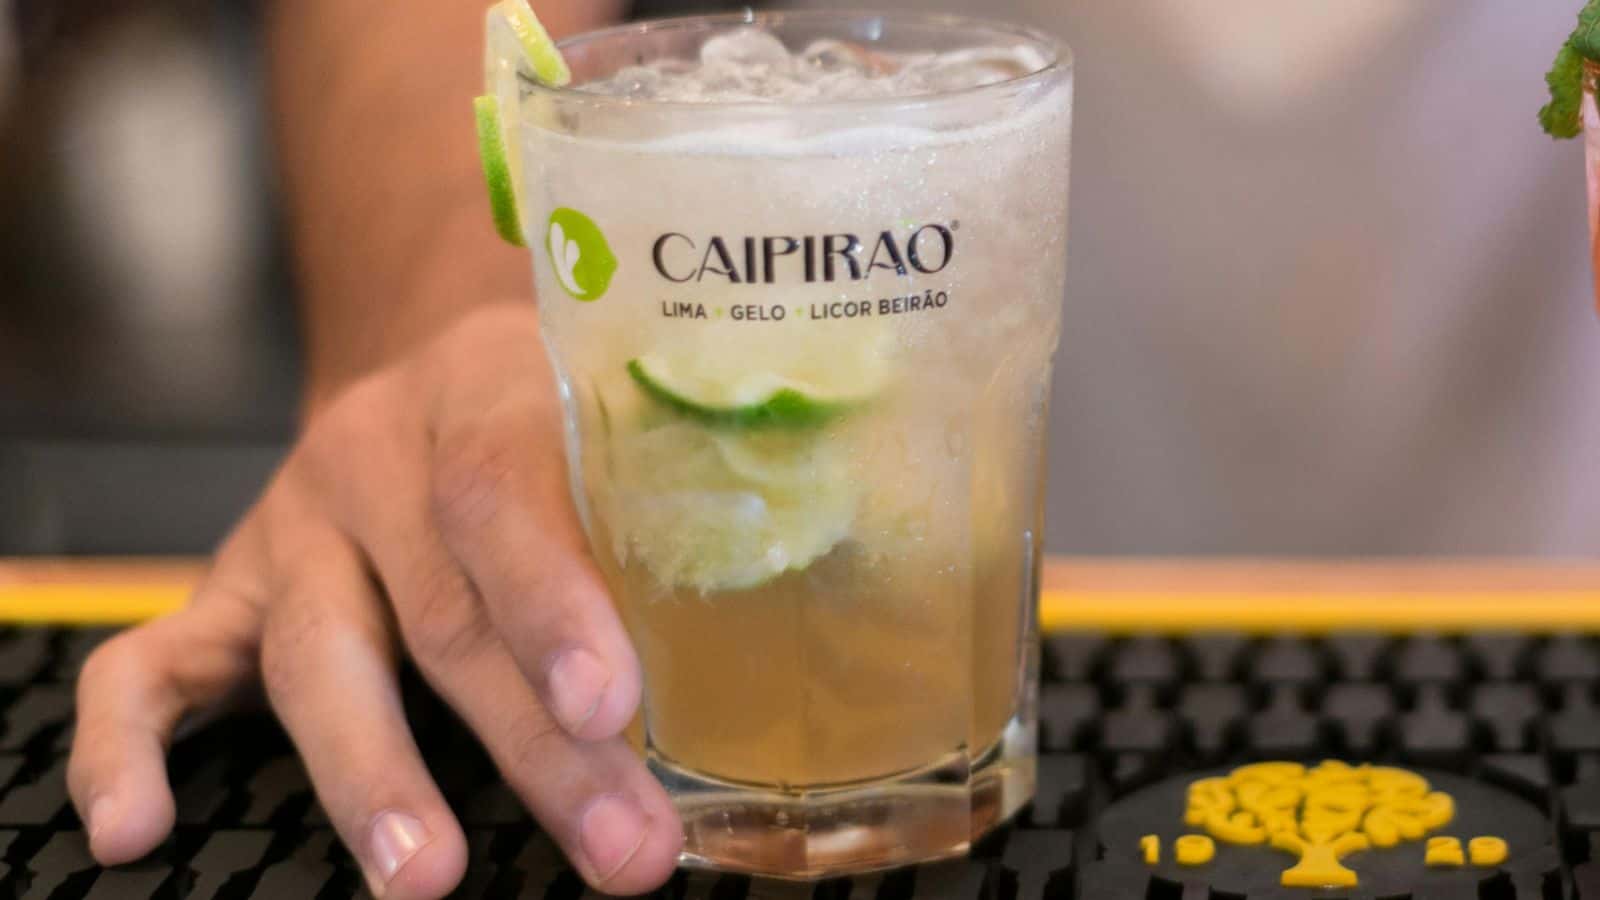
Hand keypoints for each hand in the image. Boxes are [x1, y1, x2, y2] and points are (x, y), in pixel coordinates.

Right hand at [67, 303, 682, 898]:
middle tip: (613, 847)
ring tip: (425, 876)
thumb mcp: (608, 420)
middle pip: (445, 610)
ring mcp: (290, 527)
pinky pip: (150, 665)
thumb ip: (665, 505)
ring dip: (376, 776)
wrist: (431, 364)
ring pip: (322, 655)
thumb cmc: (549, 416)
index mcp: (482, 398)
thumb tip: (766, 654)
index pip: (510, 494)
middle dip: (531, 746)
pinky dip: (124, 748)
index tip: (612, 707)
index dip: (556, 602)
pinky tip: (138, 829)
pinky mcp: (223, 590)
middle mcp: (374, 460)